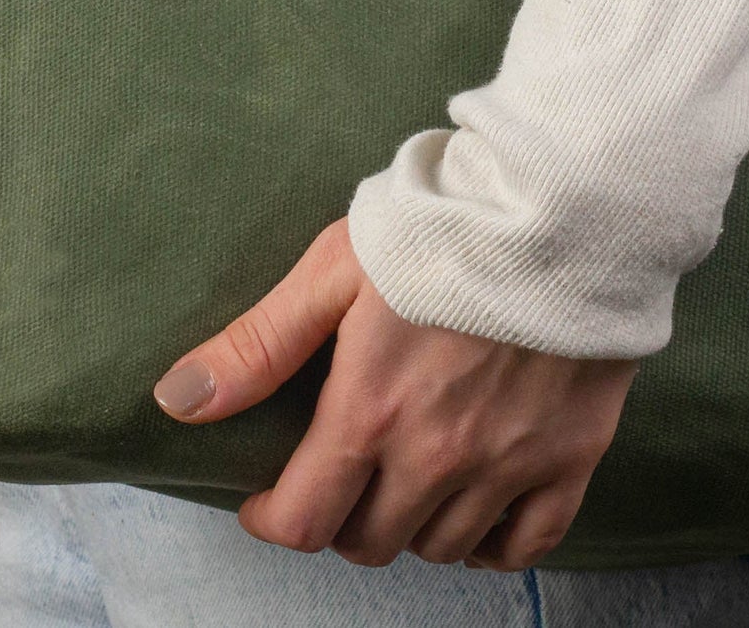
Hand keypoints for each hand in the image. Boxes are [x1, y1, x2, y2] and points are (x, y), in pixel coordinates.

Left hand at [153, 219, 637, 569]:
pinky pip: (524, 546)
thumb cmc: (445, 221)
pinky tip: (476, 509)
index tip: (268, 495)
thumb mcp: (336, 266)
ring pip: (441, 546)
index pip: (303, 521)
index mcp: (371, 411)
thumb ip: (261, 342)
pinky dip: (493, 543)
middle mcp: (437, 456)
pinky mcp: (569, 456)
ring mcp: (507, 463)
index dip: (272, 517)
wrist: (565, 203)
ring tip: (405, 477)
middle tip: (342, 471)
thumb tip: (178, 400)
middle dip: (341, 515)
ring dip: (412, 524)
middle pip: (370, 540)